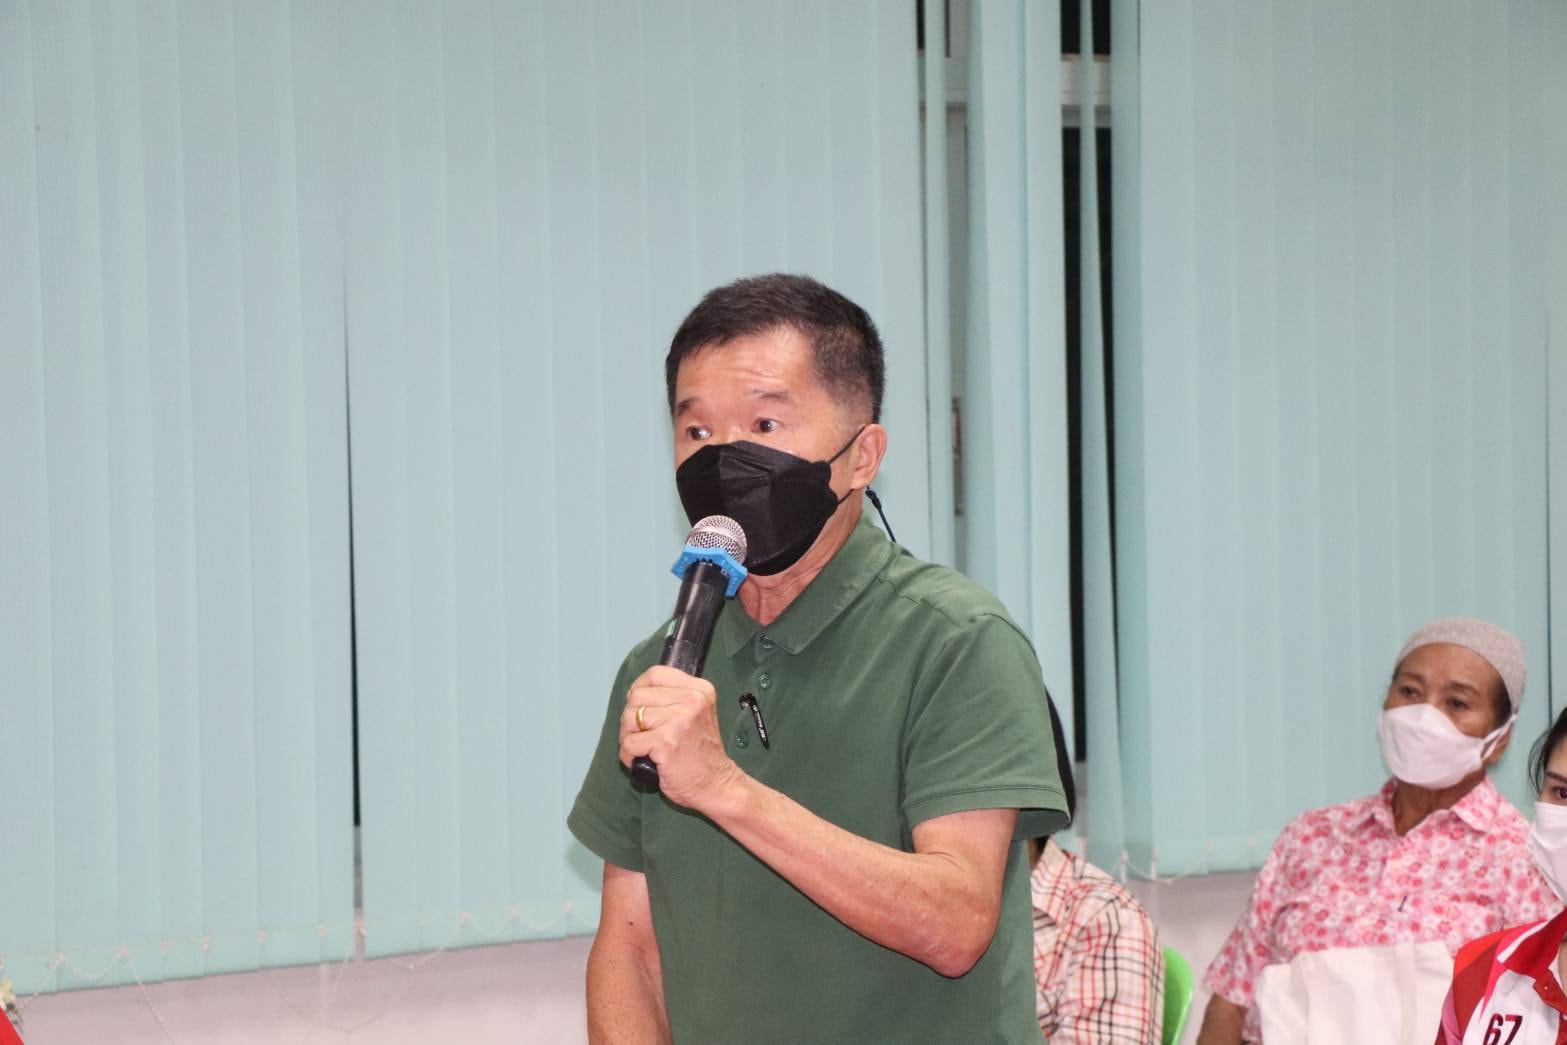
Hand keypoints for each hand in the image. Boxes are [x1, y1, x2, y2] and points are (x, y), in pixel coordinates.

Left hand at [620, 665, 743, 811]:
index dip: (639, 689)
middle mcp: (691, 701)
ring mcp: (678, 721)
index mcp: (699, 690)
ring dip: (628, 737)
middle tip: (643, 734)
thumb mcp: (697, 713)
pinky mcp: (665, 743)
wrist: (717, 784)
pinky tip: (642, 761)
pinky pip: (629, 743)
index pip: (655, 674)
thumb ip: (673, 699)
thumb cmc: (701, 754)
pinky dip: (629, 756)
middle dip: (631, 718)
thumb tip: (636, 693)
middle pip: (637, 696)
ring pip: (630, 718)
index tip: (640, 705)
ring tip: (643, 748)